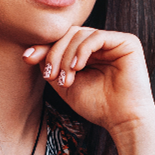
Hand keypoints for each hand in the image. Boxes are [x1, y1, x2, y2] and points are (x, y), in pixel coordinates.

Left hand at [22, 27, 154, 136]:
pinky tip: (78, 68)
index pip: (62, 41)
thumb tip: (33, 51)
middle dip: (54, 53)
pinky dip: (82, 51)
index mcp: (88, 53)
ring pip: (80, 34)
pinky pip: (96, 37)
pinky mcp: (127, 42)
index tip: (27, 58)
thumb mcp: (65, 85)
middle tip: (51, 75)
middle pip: (68, 34)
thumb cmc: (98, 106)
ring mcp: (114, 41)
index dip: (44, 47)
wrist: (123, 120)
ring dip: (66, 56)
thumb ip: (51, 67)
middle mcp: (101, 44)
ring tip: (66, 80)